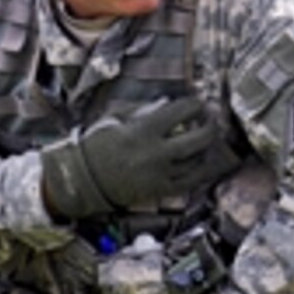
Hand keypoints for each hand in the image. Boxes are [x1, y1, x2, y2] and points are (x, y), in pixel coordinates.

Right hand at [41, 96, 214, 219]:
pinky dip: (200, 171)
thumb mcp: (116, 119)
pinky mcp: (159, 190)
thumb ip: (143, 111)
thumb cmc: (98, 144)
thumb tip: (168, 103)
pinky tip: (203, 163)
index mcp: (142, 130)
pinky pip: (189, 182)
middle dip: (210, 128)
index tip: (199, 104)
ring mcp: (160, 174)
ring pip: (196, 161)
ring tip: (206, 141)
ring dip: (206, 149)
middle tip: (210, 122)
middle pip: (197, 139)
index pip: (180, 112)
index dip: (195, 105)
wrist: (83, 179)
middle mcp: (155, 153)